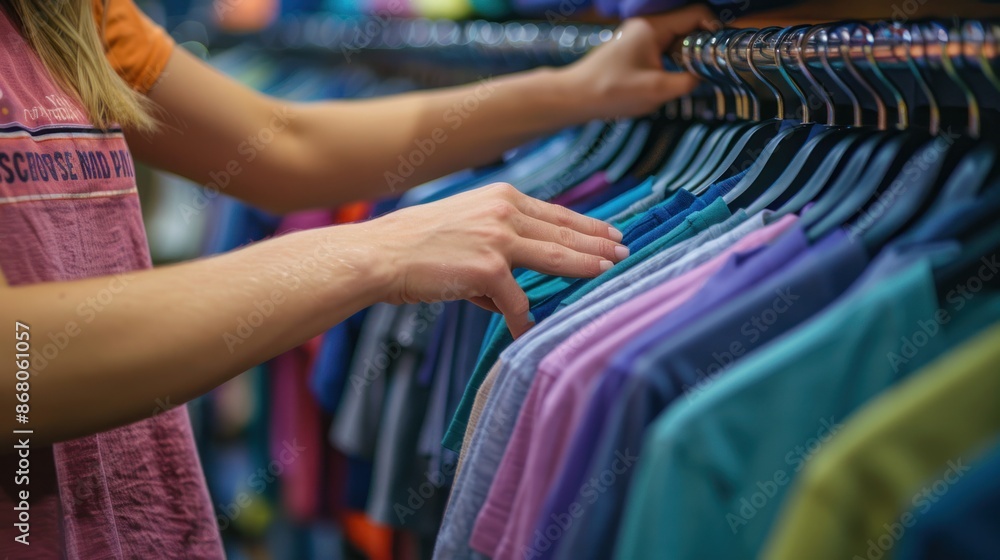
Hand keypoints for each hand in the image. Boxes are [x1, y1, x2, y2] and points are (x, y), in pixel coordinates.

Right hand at [358, 183, 627, 337]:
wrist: (379, 254)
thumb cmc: (413, 245)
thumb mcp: (462, 225)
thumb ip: (496, 244)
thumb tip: (516, 289)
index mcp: (500, 197)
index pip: (555, 213)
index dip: (587, 225)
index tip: (610, 233)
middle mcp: (504, 211)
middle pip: (566, 231)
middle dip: (599, 244)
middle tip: (626, 252)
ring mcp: (499, 239)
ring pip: (558, 258)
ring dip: (588, 269)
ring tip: (610, 276)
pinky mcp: (490, 269)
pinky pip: (518, 304)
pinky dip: (524, 322)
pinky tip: (529, 334)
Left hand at [560, 4, 714, 120]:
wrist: (576, 97)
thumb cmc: (611, 92)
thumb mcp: (656, 91)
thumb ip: (687, 82)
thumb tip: (703, 77)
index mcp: (653, 27)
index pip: (696, 12)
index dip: (713, 28)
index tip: (720, 49)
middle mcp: (646, 25)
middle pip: (687, 24)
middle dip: (700, 44)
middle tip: (707, 67)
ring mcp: (637, 35)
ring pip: (675, 37)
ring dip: (685, 54)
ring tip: (689, 75)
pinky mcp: (632, 48)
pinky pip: (662, 47)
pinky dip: (671, 59)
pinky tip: (669, 79)